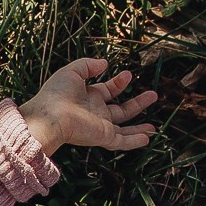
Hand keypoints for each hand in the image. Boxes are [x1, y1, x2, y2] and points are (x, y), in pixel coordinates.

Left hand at [19, 58, 156, 157]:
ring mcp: (100, 127)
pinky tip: (148, 138)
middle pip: (120, 111)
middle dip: (137, 104)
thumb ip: (88, 65)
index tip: (128, 75)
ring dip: (139, 127)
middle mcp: (95, 113)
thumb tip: (104, 63)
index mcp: (88, 98)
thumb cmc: (56, 94)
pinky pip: (122, 142)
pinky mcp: (102, 137)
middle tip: (153, 94)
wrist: (49, 116)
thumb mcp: (72, 72)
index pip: (108, 91)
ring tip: (155, 126)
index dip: (119, 83)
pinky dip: (134, 141)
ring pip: (124, 130)